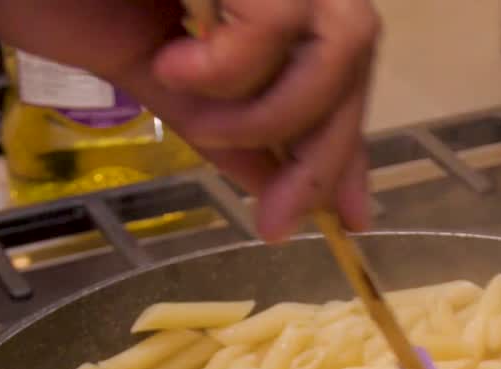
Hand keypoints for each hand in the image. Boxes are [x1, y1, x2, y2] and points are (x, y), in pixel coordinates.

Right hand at [0, 0, 379, 242]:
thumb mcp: (145, 72)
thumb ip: (212, 120)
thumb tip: (268, 180)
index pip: (335, 67)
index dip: (344, 140)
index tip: (348, 215)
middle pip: (355, 54)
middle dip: (321, 152)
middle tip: (274, 213)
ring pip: (341, 41)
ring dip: (268, 111)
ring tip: (194, 113)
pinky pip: (276, 20)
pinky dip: (229, 68)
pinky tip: (170, 64)